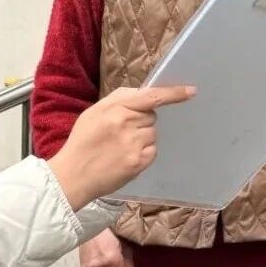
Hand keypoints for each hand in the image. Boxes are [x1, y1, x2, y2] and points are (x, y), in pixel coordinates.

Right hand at [49, 85, 195, 210]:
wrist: (73, 175)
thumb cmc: (82, 141)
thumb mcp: (93, 113)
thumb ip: (118, 100)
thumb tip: (142, 93)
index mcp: (115, 109)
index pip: (150, 97)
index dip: (173, 94)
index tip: (192, 91)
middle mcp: (127, 125)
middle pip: (151, 116)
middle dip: (140, 121)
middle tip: (120, 132)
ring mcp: (134, 144)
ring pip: (152, 133)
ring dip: (141, 138)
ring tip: (120, 146)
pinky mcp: (139, 162)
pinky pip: (152, 150)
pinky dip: (143, 152)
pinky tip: (125, 157)